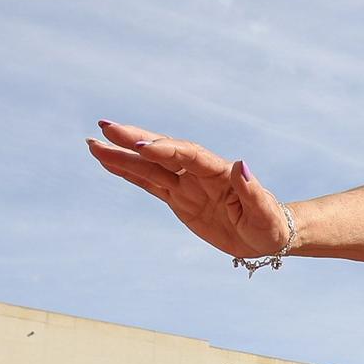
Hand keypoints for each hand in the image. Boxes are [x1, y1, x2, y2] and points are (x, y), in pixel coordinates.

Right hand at [87, 121, 293, 259]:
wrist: (267, 235)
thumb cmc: (269, 224)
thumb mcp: (265, 212)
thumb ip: (251, 190)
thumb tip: (241, 165)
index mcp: (219, 172)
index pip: (188, 155)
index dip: (164, 149)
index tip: (141, 146)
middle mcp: (198, 173)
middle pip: (162, 153)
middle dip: (134, 140)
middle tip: (105, 127)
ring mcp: (186, 185)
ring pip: (149, 167)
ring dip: (122, 156)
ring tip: (93, 144)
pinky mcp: (178, 199)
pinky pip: (149, 183)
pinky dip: (128, 173)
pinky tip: (107, 162)